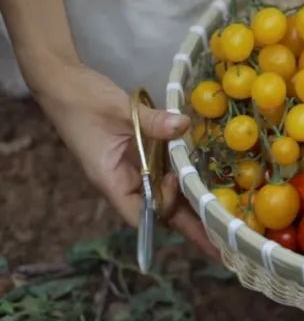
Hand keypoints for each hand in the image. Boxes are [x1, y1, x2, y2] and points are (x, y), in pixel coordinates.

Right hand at [36, 61, 218, 258]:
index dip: (163, 211)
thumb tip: (183, 125)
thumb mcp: (119, 109)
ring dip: (189, 200)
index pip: (139, 213)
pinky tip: (206, 174)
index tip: (182, 191)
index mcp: (110, 178)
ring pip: (164, 191)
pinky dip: (182, 173)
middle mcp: (122, 179)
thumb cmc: (83, 100)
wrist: (63, 83)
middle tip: (222, 236)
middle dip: (189, 222)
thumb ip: (151, 121)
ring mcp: (132, 167)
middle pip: (158, 208)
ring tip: (223, 212)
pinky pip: (163, 169)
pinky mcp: (139, 153)